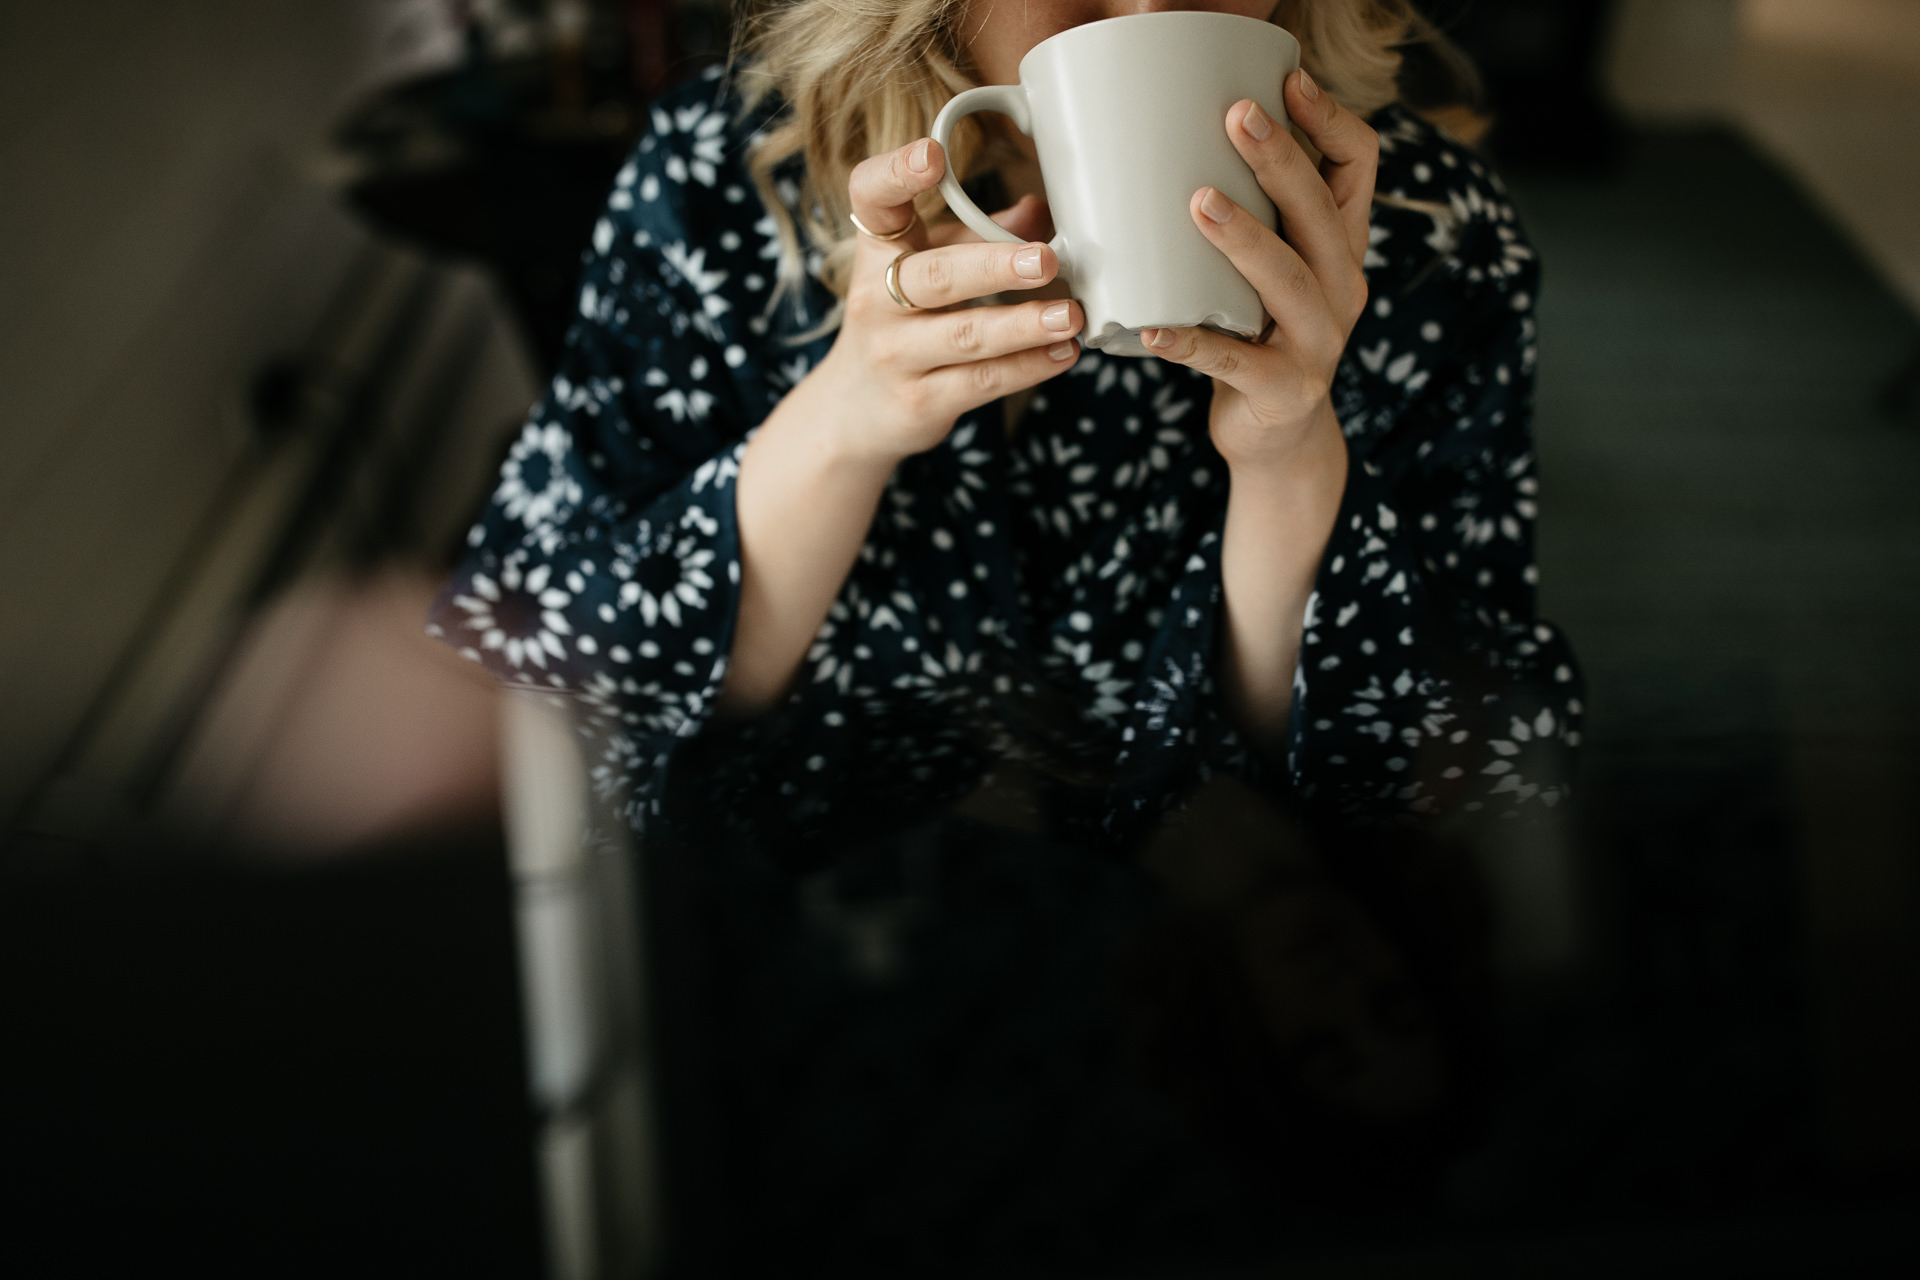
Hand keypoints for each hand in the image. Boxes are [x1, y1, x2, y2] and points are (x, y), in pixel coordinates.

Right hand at [812, 138, 1082, 463]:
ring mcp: (896, 354)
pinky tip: (1063, 353)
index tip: (931, 155)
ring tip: (1070, 315)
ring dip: (1023, 325)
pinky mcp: (919, 401)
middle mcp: (876, 299)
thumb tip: (1040, 211)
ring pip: (964, 335)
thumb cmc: (900, 323)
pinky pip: (980, 382)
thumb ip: (982, 237)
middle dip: (993, 266)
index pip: (872, 200)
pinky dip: (1027, 367)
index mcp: (877, 250)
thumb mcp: (930, 267)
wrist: (853, 410)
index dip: (895, 173)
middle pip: (936, 276)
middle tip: (1044, 260)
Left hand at [1142, 68, 1377, 477]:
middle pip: (1320, 214)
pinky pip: (1233, 362)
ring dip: (1245, 239)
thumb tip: (1172, 145)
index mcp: (1341, 247)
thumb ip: (1251, 219)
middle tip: (1238, 117)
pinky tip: (1154, 330)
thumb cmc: (1259, 334)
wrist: (1278, 436)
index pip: (1359, 168)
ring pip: (1287, 280)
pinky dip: (1191, 344)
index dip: (1330, 121)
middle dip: (1281, 162)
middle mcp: (1343, 287)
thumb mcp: (1268, 272)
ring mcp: (1320, 342)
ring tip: (1199, 203)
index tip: (1287, 81)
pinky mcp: (1285, 390)